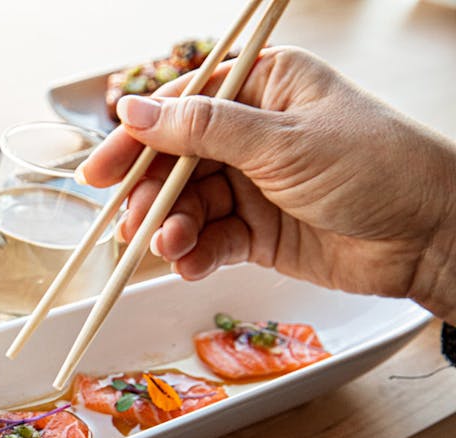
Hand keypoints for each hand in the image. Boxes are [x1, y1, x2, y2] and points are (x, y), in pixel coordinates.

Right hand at [78, 46, 455, 322]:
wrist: (431, 238)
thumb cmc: (379, 169)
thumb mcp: (283, 142)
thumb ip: (203, 130)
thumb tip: (136, 111)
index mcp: (265, 87)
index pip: (182, 107)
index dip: (137, 139)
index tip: (101, 172)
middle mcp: (255, 133)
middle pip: (176, 160)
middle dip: (150, 193)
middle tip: (129, 222)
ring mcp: (255, 183)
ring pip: (188, 204)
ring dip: (171, 227)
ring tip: (170, 246)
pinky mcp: (259, 230)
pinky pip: (210, 239)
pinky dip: (195, 253)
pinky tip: (190, 263)